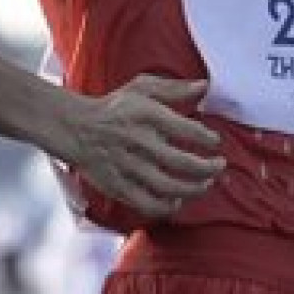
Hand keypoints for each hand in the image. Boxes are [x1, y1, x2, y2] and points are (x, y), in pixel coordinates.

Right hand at [63, 73, 223, 217]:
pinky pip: (148, 204)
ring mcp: (128, 166)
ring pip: (171, 187)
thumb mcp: (141, 88)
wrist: (75, 127)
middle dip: (209, 168)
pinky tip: (177, 200)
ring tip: (205, 184)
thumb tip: (204, 87)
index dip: (208, 139)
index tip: (215, 142)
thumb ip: (174, 88)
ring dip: (194, 188)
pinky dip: (167, 206)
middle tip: (219, 166)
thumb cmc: (114, 107)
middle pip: (184, 163)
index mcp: (146, 114)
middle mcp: (139, 141)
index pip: (188, 130)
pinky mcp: (118, 186)